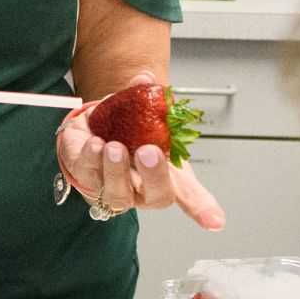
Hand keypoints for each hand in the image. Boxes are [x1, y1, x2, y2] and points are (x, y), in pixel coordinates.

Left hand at [55, 71, 224, 228]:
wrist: (92, 126)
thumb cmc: (126, 132)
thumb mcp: (144, 114)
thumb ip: (150, 98)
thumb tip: (146, 77)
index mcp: (164, 175)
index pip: (189, 196)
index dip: (203, 209)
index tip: (215, 221)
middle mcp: (140, 189)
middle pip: (155, 196)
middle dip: (153, 176)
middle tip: (149, 152)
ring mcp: (111, 187)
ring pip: (117, 193)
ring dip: (116, 170)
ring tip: (115, 146)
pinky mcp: (84, 176)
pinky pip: (88, 173)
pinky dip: (92, 157)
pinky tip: (94, 143)